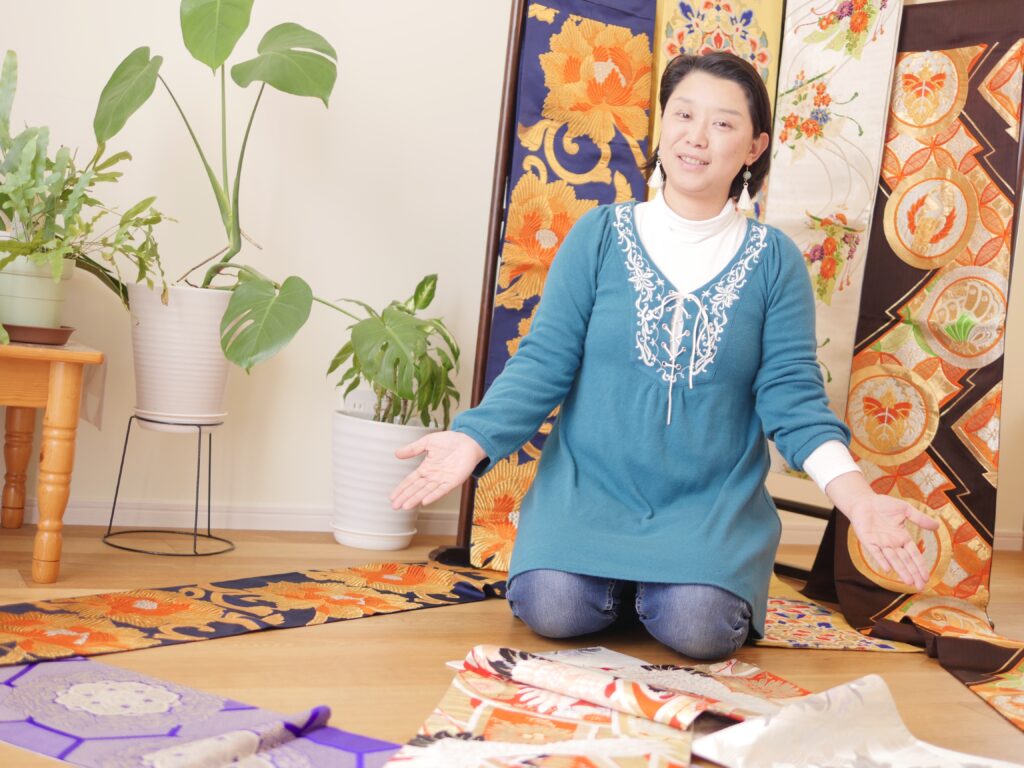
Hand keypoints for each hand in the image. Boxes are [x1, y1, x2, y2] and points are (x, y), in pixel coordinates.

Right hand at [390, 431, 486, 510]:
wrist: (469, 440)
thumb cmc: (450, 441)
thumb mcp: (427, 442)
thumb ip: (413, 449)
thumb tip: (396, 454)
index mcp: (427, 468)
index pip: (411, 481)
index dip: (401, 489)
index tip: (392, 497)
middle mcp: (433, 476)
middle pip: (416, 489)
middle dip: (405, 497)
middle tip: (395, 506)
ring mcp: (443, 480)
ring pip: (426, 492)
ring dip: (416, 499)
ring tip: (406, 506)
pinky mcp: (453, 481)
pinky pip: (442, 490)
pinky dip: (433, 496)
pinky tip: (424, 501)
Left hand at [826, 471, 940, 591]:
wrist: (864, 501)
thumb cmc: (884, 505)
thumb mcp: (905, 509)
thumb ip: (920, 518)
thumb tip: (937, 526)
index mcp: (902, 538)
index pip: (914, 555)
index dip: (920, 566)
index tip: (927, 578)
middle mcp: (892, 544)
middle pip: (905, 561)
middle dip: (913, 573)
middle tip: (920, 587)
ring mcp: (880, 543)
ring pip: (893, 559)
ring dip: (900, 570)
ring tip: (908, 582)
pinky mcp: (868, 541)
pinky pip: (875, 552)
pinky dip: (881, 560)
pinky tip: (887, 569)